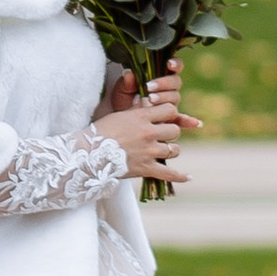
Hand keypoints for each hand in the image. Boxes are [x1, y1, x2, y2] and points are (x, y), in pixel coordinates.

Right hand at [104, 62, 198, 186]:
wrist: (88, 153)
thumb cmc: (100, 131)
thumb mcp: (120, 114)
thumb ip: (137, 109)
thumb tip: (145, 98)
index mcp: (141, 117)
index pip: (170, 109)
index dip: (169, 112)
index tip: (164, 116)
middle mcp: (148, 133)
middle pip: (174, 130)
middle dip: (170, 132)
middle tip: (162, 134)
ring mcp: (148, 151)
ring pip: (175, 150)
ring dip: (172, 150)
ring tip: (165, 150)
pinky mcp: (146, 168)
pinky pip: (169, 173)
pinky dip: (180, 176)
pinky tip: (188, 177)